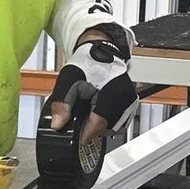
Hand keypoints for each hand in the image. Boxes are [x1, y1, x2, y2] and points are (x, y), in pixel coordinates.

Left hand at [48, 30, 135, 146]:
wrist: (102, 50)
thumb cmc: (87, 62)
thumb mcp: (68, 80)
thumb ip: (62, 104)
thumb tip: (58, 125)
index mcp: (110, 93)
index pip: (98, 125)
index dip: (85, 135)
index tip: (77, 139)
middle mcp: (124, 98)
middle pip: (107, 128)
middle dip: (92, 129)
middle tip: (80, 120)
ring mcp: (130, 101)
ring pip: (115, 127)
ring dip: (101, 126)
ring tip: (89, 113)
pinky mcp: (131, 103)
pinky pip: (121, 121)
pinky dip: (109, 121)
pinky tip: (99, 112)